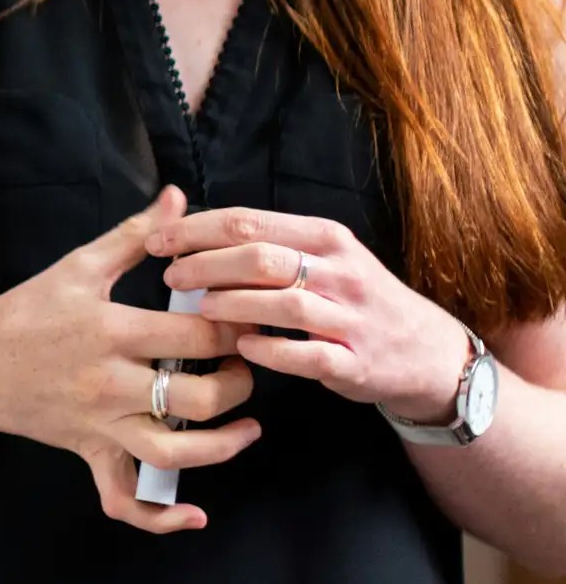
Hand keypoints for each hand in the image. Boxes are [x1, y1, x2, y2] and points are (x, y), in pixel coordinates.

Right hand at [0, 183, 261, 533]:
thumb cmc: (27, 310)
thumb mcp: (79, 265)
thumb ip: (135, 235)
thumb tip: (178, 197)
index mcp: (111, 330)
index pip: (195, 336)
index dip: (236, 327)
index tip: (254, 316)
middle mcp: (109, 384)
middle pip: (197, 399)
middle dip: (239, 383)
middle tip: (249, 363)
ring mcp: (100, 426)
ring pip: (174, 454)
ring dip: (223, 447)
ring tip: (248, 426)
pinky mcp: (90, 454)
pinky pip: (125, 500)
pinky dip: (160, 518)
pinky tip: (195, 515)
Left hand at [145, 206, 471, 420]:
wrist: (425, 351)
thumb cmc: (357, 300)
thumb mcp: (325, 258)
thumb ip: (272, 245)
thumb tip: (198, 235)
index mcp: (325, 237)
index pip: (249, 222)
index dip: (197, 229)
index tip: (159, 240)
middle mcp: (340, 270)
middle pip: (261, 256)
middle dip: (206, 264)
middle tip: (171, 275)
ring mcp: (350, 317)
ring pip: (284, 302)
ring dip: (234, 303)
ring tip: (199, 308)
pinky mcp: (355, 361)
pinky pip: (308, 354)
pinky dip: (271, 350)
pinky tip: (242, 347)